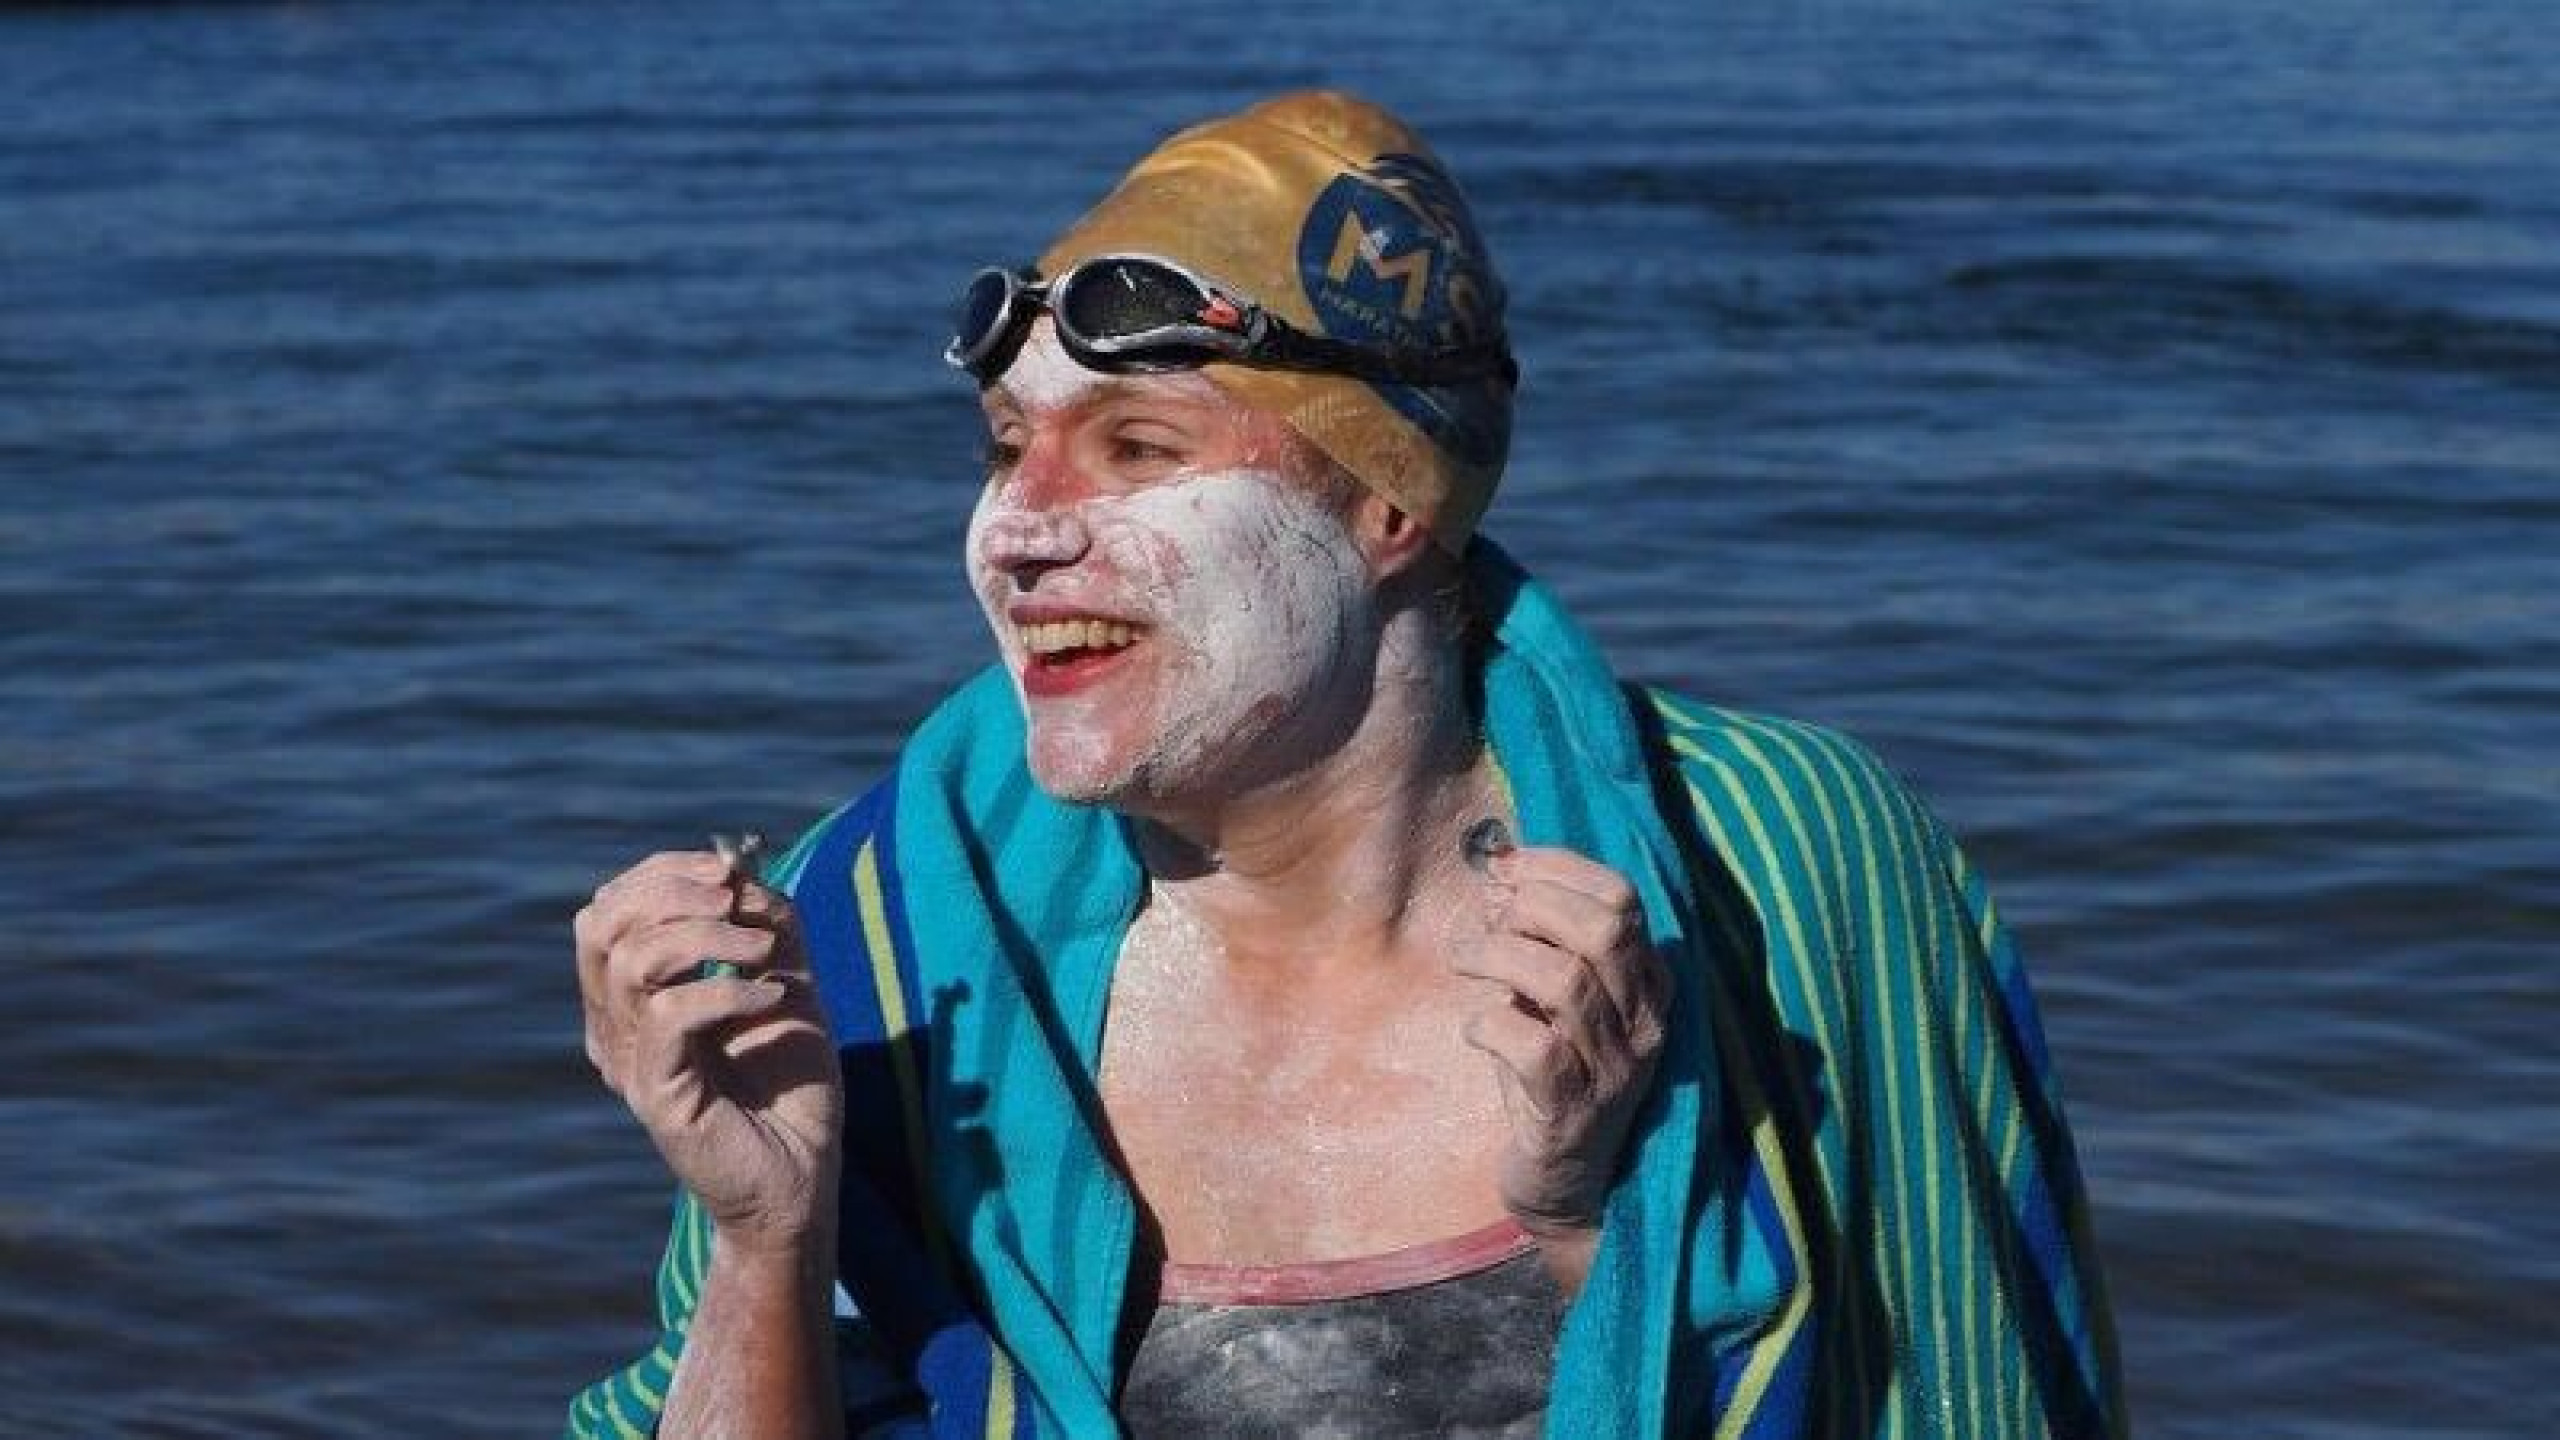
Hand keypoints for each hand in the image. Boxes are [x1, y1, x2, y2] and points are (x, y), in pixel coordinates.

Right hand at [574, 849, 843, 1252]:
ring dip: (708, 935)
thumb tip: (742, 872)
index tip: (727, 869)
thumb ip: (766, 925)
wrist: (804, 1176)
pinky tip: (771, 997)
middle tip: (734, 897)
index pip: (609, 910)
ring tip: (765, 952)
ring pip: (629, 961)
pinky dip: (726, 989)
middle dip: (671, 891)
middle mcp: (616, 1027)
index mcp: (633, 998)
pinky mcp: (656, 1094)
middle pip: (600, 925)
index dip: (661, 873)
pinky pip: (668, 1015)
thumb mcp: (787, 982)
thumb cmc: (791, 1086)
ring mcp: (628, 1061)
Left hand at [1454, 846, 1671, 1245]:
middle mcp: (1645, 1023)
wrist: (1567, 1184)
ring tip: (1463, 958)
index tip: (1504, 868)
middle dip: (1533, 905)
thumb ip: (1534, 940)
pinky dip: (1490, 1025)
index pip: (1622, 898)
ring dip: (1497, 955)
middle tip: (1487, 918)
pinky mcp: (1574, 1112)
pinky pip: (1534, 1049)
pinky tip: (1475, 1030)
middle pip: (1605, 929)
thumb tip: (1495, 877)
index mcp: (1648, 984)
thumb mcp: (1552, 999)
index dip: (1557, 869)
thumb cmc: (1553, 1076)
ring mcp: (1615, 1070)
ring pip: (1565, 981)